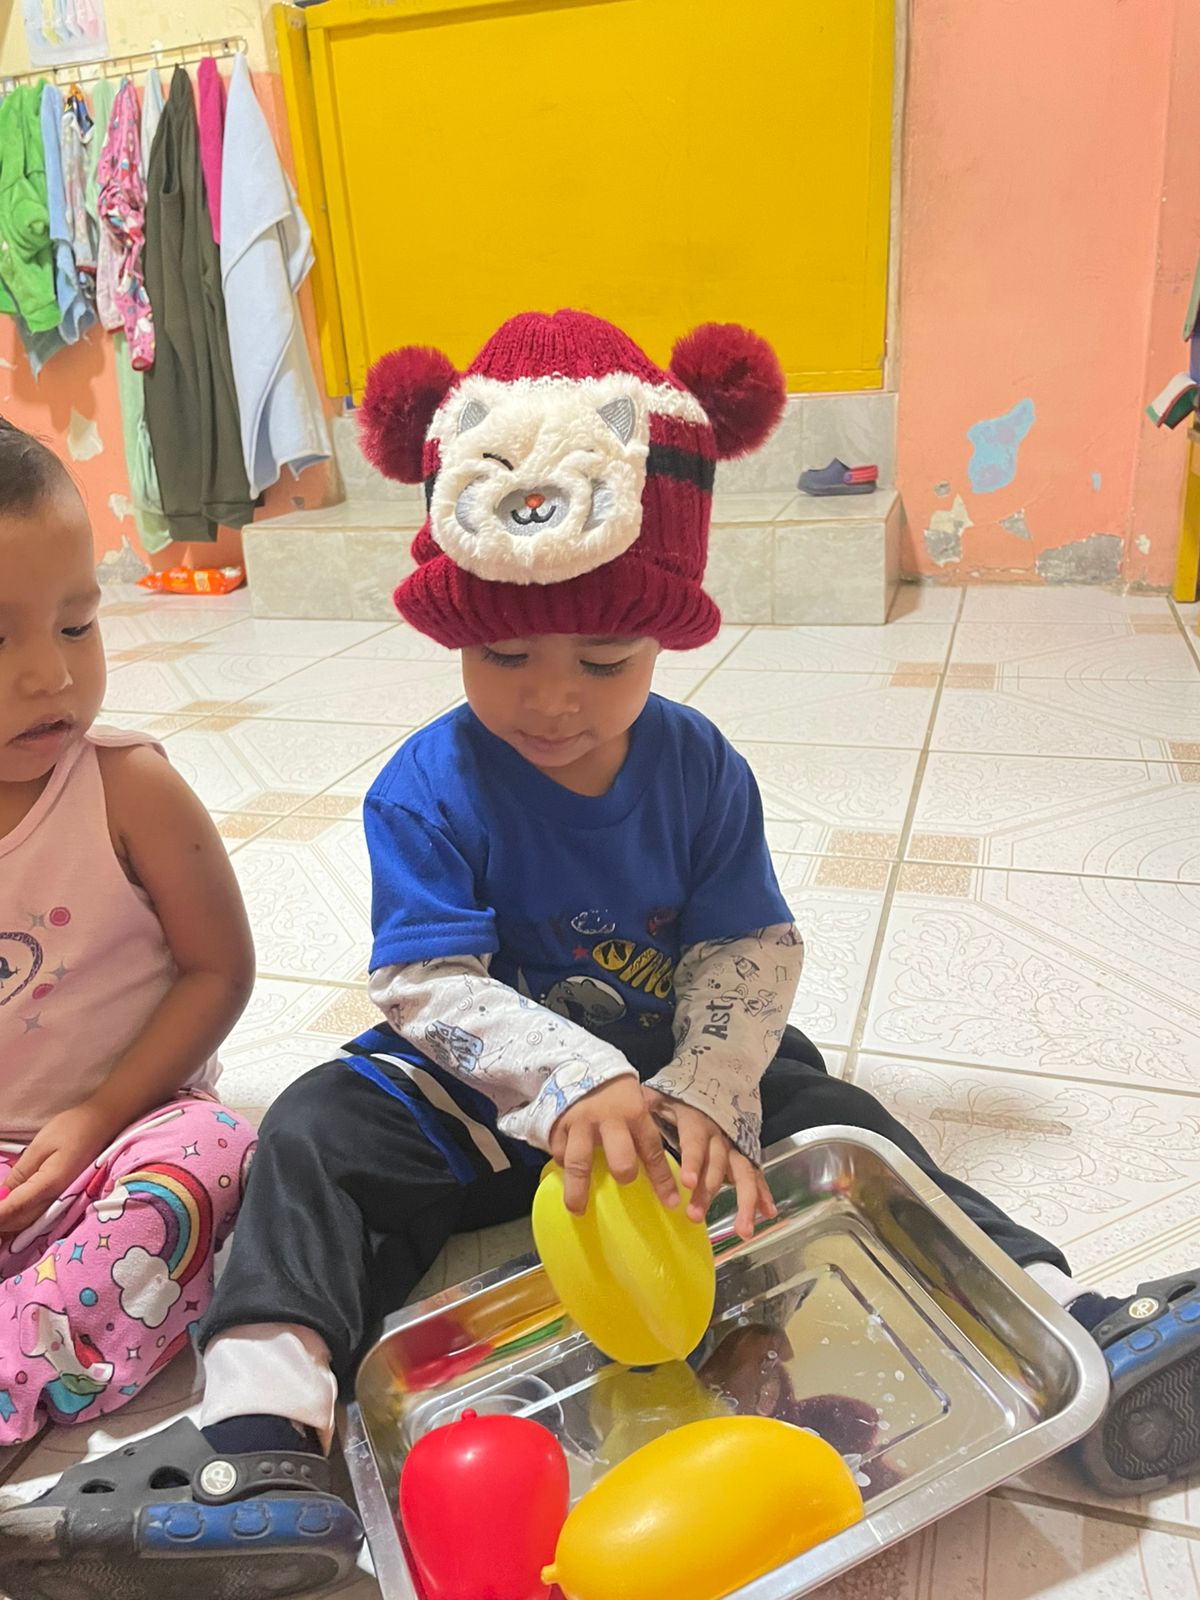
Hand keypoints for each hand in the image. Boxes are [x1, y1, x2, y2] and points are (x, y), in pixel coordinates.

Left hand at [0, 1101, 121, 1235]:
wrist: (104, 1124)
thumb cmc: (72, 1128)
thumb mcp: (39, 1146)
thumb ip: (20, 1175)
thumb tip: (0, 1197)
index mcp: (50, 1184)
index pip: (13, 1209)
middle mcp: (58, 1200)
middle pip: (19, 1224)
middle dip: (1, 1223)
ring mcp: (63, 1202)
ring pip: (29, 1225)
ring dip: (9, 1227)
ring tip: (0, 1219)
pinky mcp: (64, 1200)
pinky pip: (39, 1218)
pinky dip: (21, 1222)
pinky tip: (11, 1220)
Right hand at [549, 1076, 679, 1217]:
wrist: (582, 1065)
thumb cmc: (615, 1095)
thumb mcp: (635, 1107)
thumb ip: (642, 1135)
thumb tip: (658, 1177)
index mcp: (635, 1114)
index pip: (653, 1151)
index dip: (662, 1179)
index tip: (672, 1202)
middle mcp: (609, 1120)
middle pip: (620, 1158)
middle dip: (625, 1173)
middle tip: (624, 1182)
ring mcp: (581, 1124)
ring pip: (580, 1162)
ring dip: (578, 1189)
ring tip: (577, 1209)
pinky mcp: (558, 1126)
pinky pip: (560, 1154)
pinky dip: (563, 1166)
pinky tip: (566, 1175)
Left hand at [644, 1088, 776, 1240]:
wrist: (707, 1085)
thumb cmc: (674, 1099)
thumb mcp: (657, 1098)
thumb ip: (645, 1109)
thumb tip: (625, 1122)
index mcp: (696, 1120)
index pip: (694, 1141)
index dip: (693, 1161)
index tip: (687, 1182)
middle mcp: (719, 1135)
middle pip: (717, 1164)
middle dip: (708, 1192)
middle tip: (695, 1216)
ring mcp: (733, 1147)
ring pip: (743, 1173)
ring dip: (744, 1201)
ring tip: (743, 1229)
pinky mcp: (741, 1157)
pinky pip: (755, 1175)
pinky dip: (763, 1194)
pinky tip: (766, 1214)